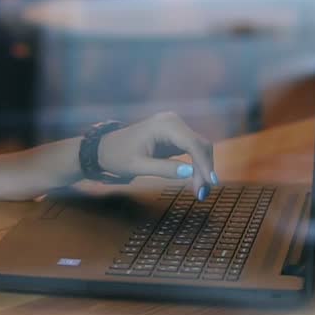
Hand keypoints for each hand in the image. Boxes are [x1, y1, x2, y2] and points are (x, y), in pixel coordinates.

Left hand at [96, 112, 217, 198]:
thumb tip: (189, 174)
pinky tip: (196, 180)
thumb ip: (163, 169)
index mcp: (164, 125)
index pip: (193, 144)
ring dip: (203, 167)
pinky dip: (197, 164)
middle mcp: (173, 121)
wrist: (105, 148)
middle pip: (200, 144)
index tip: (209, 184)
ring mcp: (175, 126)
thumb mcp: (138, 166)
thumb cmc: (118, 156)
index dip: (204, 164)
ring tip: (200, 190)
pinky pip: (192, 148)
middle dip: (205, 168)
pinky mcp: (175, 135)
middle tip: (202, 193)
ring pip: (199, 146)